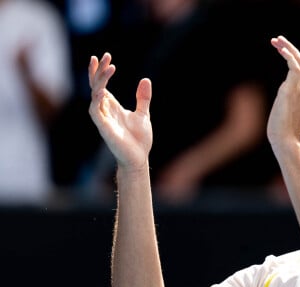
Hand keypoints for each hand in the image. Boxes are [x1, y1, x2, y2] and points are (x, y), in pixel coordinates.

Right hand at [88, 52, 152, 171]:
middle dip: (99, 71)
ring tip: (108, 68)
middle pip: (96, 86)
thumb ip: (142, 98)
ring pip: (95, 95)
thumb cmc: (138, 139)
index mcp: (112, 106)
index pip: (101, 84)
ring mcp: (102, 118)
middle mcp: (104, 110)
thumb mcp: (143, 114)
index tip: (104, 56)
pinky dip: (97, 100)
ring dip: (100, 81)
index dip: (100, 71)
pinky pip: (95, 111)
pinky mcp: (103, 128)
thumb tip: (145, 80)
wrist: (139, 158)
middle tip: (105, 57)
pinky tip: (102, 90)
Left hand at [267, 36, 299, 150]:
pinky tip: (280, 47)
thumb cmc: (287, 134)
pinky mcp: (291, 89)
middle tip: (277, 40)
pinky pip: (294, 66)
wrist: (286, 140)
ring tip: (276, 40)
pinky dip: (288, 54)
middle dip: (290, 49)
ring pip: (299, 61)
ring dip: (288, 47)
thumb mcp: (297, 118)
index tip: (281, 52)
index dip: (293, 60)